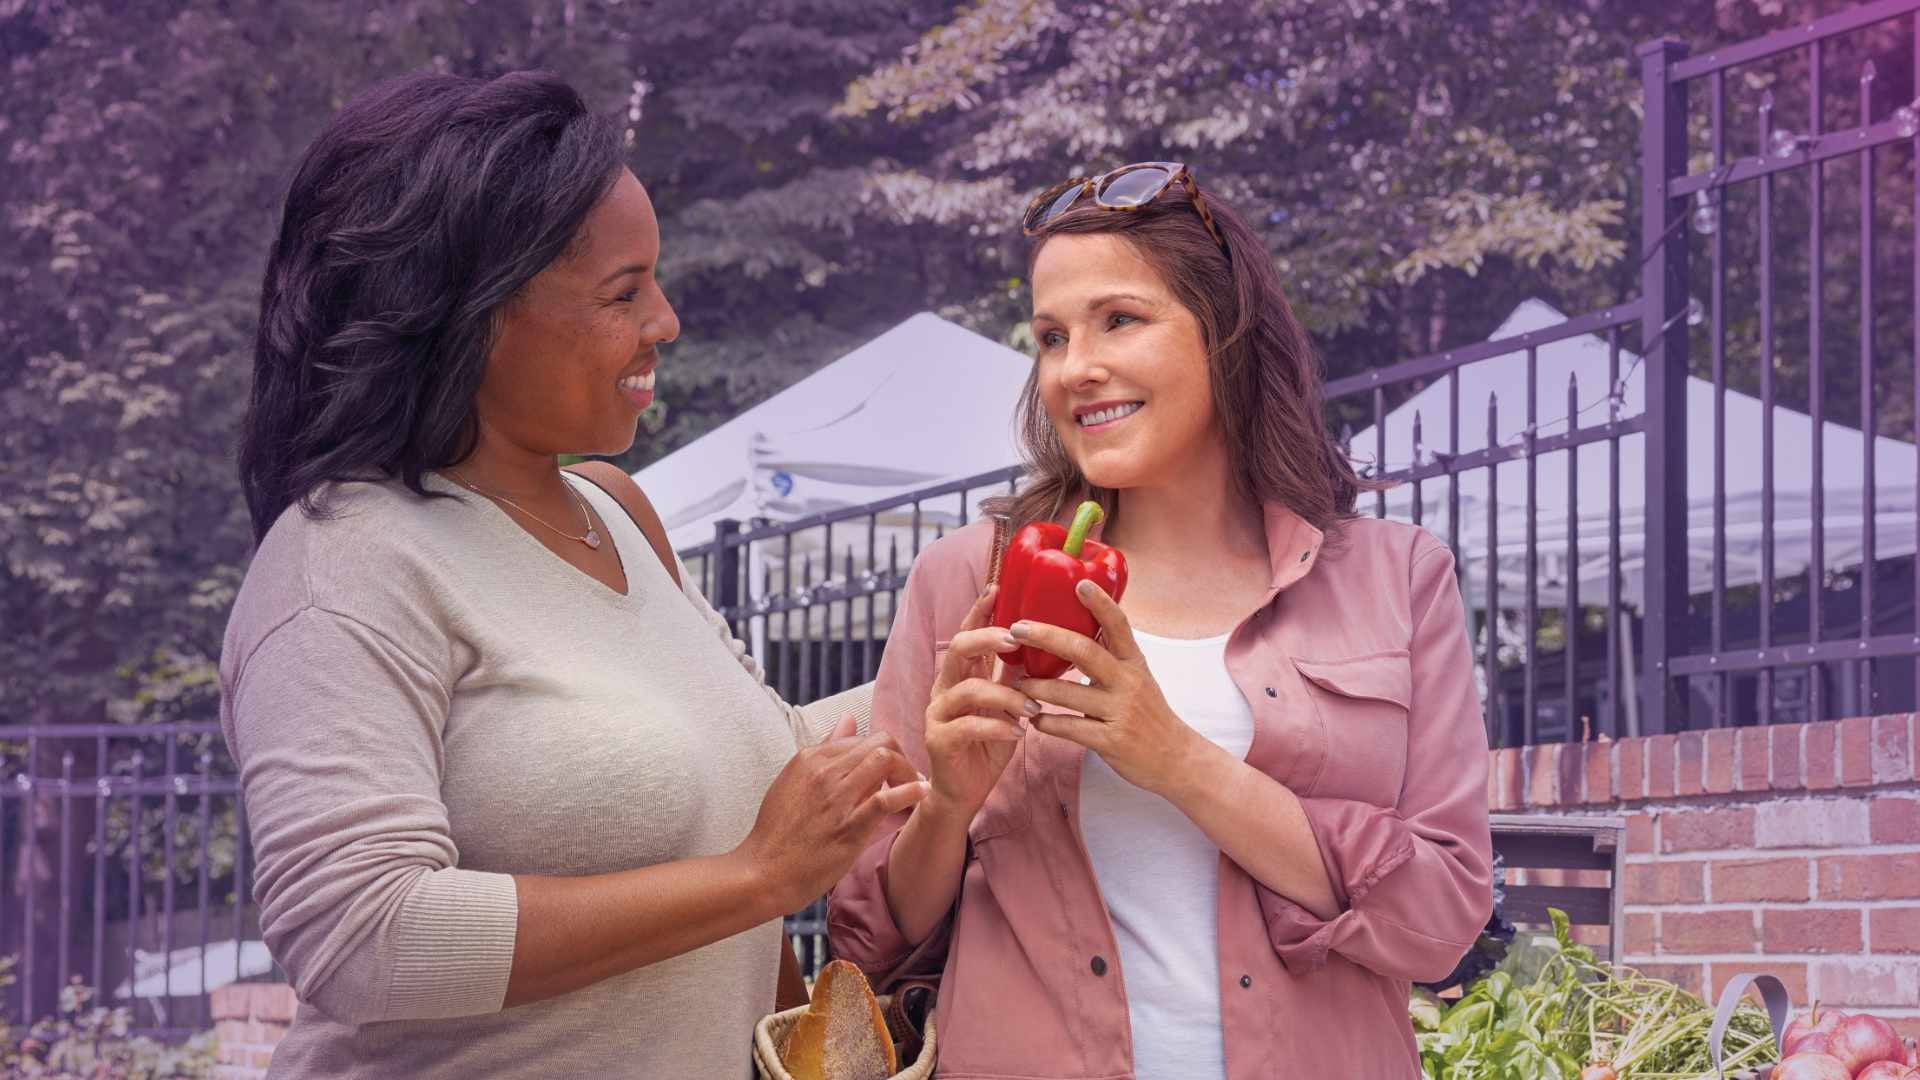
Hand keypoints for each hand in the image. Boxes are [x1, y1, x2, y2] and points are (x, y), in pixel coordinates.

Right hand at [737, 712, 928, 913]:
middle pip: (879, 742)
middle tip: (907, 778)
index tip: (891, 771)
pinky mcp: (848, 827)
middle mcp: (824, 771)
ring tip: (913, 789)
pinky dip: (909, 793)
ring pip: (884, 760)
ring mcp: (836, 798)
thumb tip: (848, 720)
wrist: (764, 871)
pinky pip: (885, 800)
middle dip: (901, 757)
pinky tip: (920, 795)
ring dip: (907, 773)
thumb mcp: (795, 780)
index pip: (861, 737)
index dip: (883, 751)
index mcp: (810, 758)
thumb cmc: (778, 831)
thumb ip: (823, 750)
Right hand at [923, 584, 1033, 822]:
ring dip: (1006, 695)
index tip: (997, 587)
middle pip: (958, 649)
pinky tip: (1019, 733)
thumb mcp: (1006, 706)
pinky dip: (998, 727)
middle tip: (1015, 640)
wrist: (964, 792)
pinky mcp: (939, 740)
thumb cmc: (988, 746)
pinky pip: (968, 726)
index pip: (967, 634)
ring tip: (1033, 707)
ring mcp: (938, 713)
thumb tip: (1038, 645)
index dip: (979, 611)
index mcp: (961, 675)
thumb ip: (1012, 677)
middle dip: (986, 639)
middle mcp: (944, 688)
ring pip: (968, 689)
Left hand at [1013, 579, 1206, 798]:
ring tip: (1015, 683)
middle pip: (1084, 651)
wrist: (1176, 758)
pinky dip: (1047, 724)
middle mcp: (1128, 682)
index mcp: (1133, 662)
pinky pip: (1070, 729)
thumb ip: (1112, 655)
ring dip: (1035, 687)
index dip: (1100, 603)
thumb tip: (1081, 626)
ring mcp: (1119, 712)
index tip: (1078, 583)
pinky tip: (1034, 721)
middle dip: (1047, 636)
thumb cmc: (1149, 713)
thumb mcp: (1138, 677)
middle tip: (1017, 628)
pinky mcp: (1110, 740)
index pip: (1119, 624)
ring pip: (1068, 694)